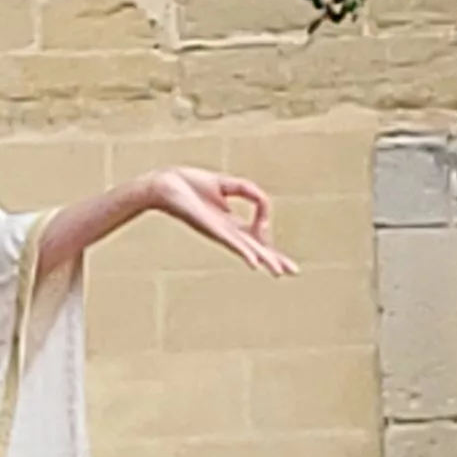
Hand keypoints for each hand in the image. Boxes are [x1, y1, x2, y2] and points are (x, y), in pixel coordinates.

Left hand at [145, 168, 297, 277]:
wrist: (164, 184)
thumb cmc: (189, 184)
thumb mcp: (228, 184)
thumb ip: (250, 191)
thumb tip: (264, 203)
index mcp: (231, 223)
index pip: (256, 239)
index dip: (271, 245)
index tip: (266, 226)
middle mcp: (227, 232)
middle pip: (256, 248)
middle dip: (275, 259)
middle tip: (293, 272)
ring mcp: (219, 232)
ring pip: (247, 248)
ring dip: (265, 259)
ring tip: (280, 272)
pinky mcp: (210, 228)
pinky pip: (231, 241)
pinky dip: (244, 251)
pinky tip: (255, 263)